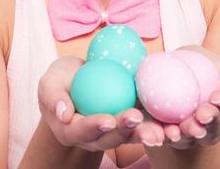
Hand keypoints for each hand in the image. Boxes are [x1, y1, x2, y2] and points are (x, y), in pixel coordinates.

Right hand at [39, 55, 154, 151]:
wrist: (75, 80)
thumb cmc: (59, 81)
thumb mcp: (49, 83)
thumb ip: (53, 97)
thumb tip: (63, 113)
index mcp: (71, 130)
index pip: (82, 130)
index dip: (95, 126)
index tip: (107, 119)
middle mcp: (93, 137)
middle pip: (109, 138)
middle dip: (124, 131)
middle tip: (136, 118)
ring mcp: (112, 132)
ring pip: (129, 137)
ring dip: (144, 134)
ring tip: (159, 131)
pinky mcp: (127, 123)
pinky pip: (142, 126)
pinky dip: (156, 126)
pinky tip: (170, 124)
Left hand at [140, 45, 219, 149]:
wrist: (171, 64)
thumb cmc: (201, 65)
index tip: (217, 96)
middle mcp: (212, 128)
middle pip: (213, 130)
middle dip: (209, 123)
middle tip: (202, 113)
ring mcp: (191, 134)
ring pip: (191, 139)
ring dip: (187, 133)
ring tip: (182, 127)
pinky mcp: (169, 134)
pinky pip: (166, 138)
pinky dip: (162, 137)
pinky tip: (159, 134)